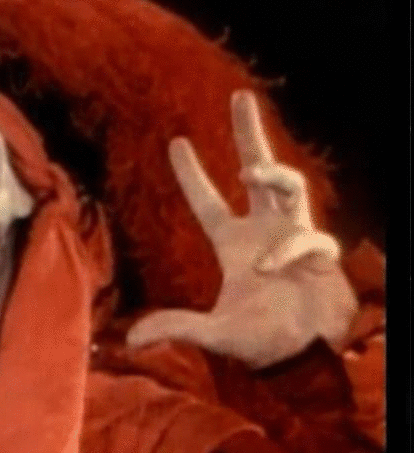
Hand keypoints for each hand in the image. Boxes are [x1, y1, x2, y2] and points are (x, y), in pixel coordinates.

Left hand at [127, 91, 357, 368]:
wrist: (304, 355)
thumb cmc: (260, 342)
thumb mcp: (211, 332)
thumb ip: (175, 327)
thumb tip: (132, 340)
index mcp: (232, 244)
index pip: (207, 201)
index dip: (192, 173)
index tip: (177, 142)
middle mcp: (263, 231)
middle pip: (258, 171)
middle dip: (249, 134)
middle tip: (239, 96)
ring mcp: (293, 235)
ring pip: (290, 183)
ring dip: (270, 173)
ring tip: (247, 170)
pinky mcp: (321, 250)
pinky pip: (308, 237)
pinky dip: (291, 249)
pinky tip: (276, 267)